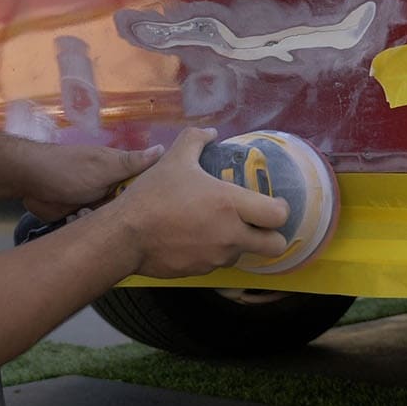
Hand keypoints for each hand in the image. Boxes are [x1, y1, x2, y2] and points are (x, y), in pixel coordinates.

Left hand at [21, 142, 164, 221]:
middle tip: (118, 219)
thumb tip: (165, 148)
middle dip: (126, 217)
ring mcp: (96, 202)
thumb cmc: (70, 169)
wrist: (31, 180)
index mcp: (121, 172)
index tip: (165, 210)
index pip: (147, 184)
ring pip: (112, 221)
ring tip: (87, 216)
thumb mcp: (105, 166)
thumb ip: (133, 162)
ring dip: (102, 224)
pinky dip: (86, 227)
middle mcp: (112, 188)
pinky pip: (93, 227)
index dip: (154, 196)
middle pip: (131, 207)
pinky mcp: (81, 216)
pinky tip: (77, 223)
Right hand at [108, 128, 290, 278]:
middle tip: (257, 223)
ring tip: (217, 227)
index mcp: (231, 204)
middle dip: (271, 235)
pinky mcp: (201, 272)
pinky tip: (194, 239)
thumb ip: (196, 140)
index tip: (273, 204)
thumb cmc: (154, 195)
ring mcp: (217, 257)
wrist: (125, 235)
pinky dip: (213, 252)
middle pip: (275, 245)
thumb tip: (211, 133)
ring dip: (239, 243)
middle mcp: (231, 235)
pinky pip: (218, 263)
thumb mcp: (175, 158)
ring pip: (244, 254)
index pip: (279, 216)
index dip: (281, 210)